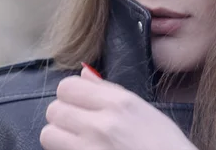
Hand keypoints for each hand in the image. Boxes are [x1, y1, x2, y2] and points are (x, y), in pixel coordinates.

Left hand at [40, 66, 196, 149]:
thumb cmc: (166, 146)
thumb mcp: (145, 111)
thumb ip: (111, 91)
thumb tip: (85, 74)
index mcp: (119, 103)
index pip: (67, 86)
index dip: (71, 94)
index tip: (80, 102)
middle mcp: (101, 124)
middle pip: (54, 109)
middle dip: (63, 115)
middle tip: (79, 124)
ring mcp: (90, 149)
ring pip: (48, 135)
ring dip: (59, 137)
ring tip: (78, 142)